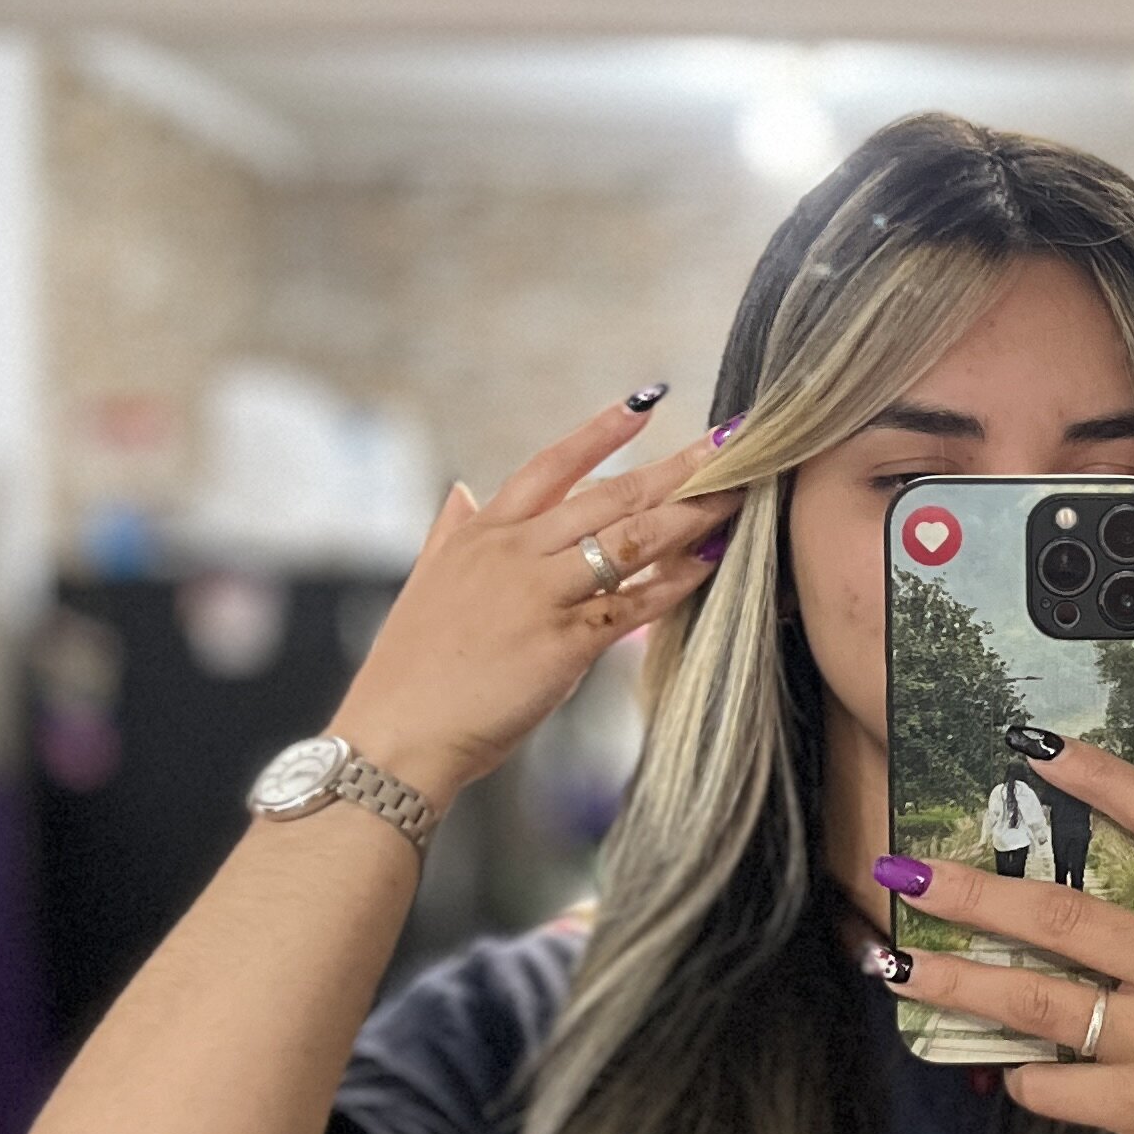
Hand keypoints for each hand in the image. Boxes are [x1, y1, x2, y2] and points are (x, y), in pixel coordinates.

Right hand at [335, 399, 745, 808]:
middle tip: (730, 443)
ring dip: (691, 516)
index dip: (602, 432)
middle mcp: (514, 552)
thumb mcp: (425, 582)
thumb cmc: (413, 668)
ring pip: (630, 540)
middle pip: (610, 495)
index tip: (649, 400)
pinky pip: (633, 604)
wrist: (396, 733)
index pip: (551, 464)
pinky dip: (675, 583)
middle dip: (677, 467)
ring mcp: (540, 594)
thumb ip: (448, 532)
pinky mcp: (563, 642)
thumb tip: (462, 491)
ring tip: (737, 497)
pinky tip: (710, 565)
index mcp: (483, 533)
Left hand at [871, 740, 1133, 1133]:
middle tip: (902, 871)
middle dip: (969, 893)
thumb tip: (1072, 872)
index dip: (1099, 775)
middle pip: (1062, 916)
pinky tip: (1012, 1070)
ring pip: (1035, 1001)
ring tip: (892, 963)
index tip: (1032, 744)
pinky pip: (1051, 1084)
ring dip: (952, 982)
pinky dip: (1022, 1077)